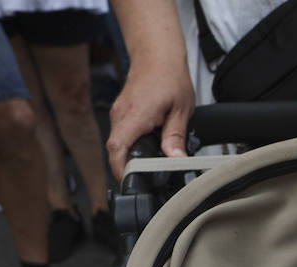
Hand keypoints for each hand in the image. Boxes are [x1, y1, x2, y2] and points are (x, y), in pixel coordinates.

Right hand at [106, 55, 194, 180]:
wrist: (157, 54)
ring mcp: (119, 112)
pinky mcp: (121, 111)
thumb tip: (176, 159)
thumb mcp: (180, 110)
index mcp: (135, 115)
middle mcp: (122, 114)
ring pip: (118, 142)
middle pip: (116, 149)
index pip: (117, 148)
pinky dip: (131, 144)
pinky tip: (146, 148)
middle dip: (127, 166)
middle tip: (145, 178)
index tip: (129, 181)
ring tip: (148, 165)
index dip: (120, 169)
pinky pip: (121, 134)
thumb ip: (176, 137)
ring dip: (130, 155)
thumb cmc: (169, 76)